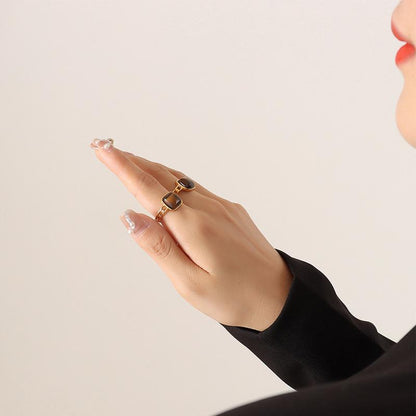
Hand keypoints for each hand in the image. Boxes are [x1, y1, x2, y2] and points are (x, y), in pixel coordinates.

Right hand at [89, 138, 292, 330]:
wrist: (279, 296)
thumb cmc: (234, 297)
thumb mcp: (190, 283)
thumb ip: (159, 247)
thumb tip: (130, 216)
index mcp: (194, 226)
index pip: (149, 190)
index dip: (123, 168)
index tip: (103, 150)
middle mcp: (208, 208)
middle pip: (163, 177)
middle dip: (132, 162)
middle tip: (106, 148)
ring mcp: (222, 206)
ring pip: (179, 180)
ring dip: (151, 168)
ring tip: (129, 160)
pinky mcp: (231, 210)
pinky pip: (195, 188)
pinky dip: (173, 180)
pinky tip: (165, 182)